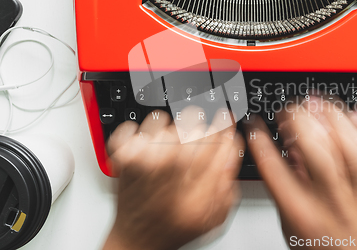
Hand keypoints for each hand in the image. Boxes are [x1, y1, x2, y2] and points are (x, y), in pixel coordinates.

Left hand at [102, 107, 243, 249]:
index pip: (220, 138)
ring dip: (174, 132)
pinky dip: (148, 131)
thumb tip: (230, 149)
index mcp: (199, 183)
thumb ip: (228, 181)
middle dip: (201, 131)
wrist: (137, 240)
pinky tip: (151, 147)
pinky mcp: (126, 156)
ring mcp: (147, 159)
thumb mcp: (214, 216)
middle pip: (197, 127)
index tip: (223, 119)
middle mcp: (173, 167)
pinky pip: (143, 125)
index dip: (224, 126)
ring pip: (171, 124)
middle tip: (196, 141)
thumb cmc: (174, 228)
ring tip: (170, 151)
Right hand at [247, 98, 356, 248]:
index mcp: (302, 212)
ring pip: (350, 146)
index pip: (273, 170)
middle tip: (289, 112)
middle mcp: (332, 199)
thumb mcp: (290, 223)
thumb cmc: (324, 247)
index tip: (255, 125)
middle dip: (299, 122)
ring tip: (316, 105)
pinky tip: (354, 117)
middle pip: (317, 152)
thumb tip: (286, 151)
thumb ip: (284, 187)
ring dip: (331, 117)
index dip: (259, 140)